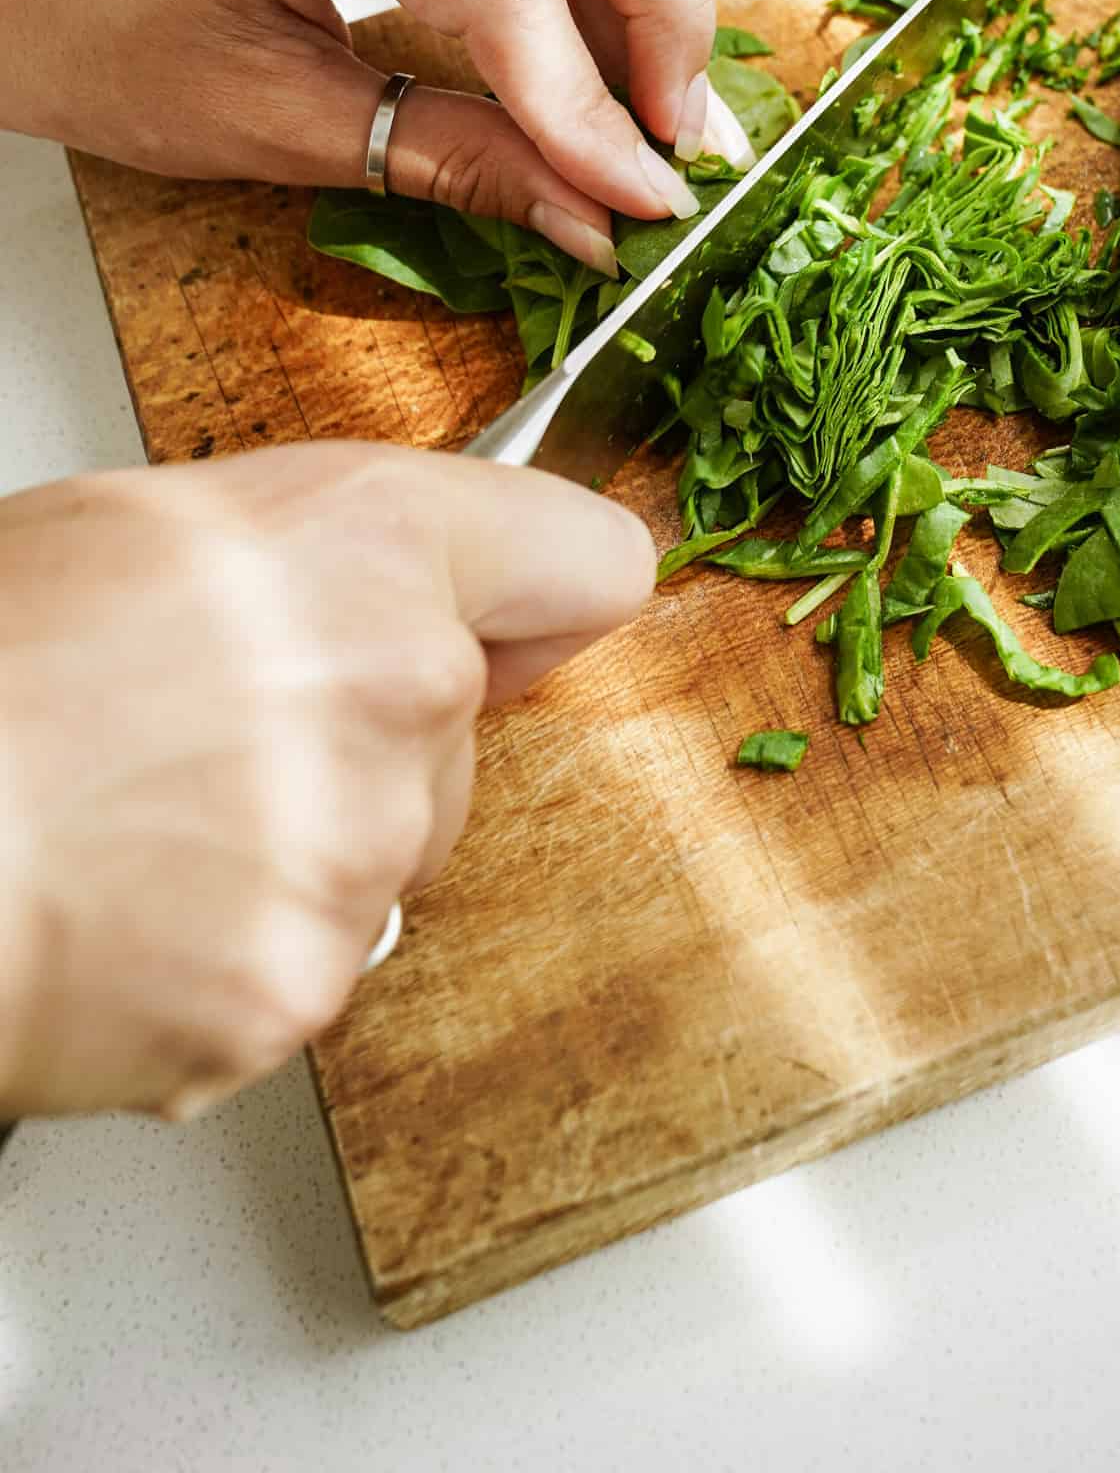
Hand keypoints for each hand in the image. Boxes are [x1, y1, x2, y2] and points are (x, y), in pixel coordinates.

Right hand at [0, 443, 653, 1119]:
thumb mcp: (151, 531)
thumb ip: (323, 554)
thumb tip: (399, 589)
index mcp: (366, 543)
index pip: (584, 560)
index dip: (539, 594)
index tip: (511, 620)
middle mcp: (398, 685)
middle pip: (461, 727)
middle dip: (369, 735)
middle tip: (214, 736)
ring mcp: (360, 849)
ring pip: (388, 852)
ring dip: (300, 848)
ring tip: (148, 824)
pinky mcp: (303, 986)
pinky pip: (311, 963)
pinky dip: (236, 954)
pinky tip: (137, 912)